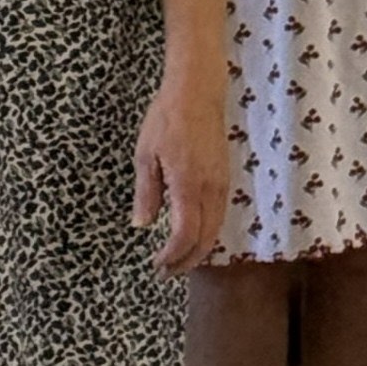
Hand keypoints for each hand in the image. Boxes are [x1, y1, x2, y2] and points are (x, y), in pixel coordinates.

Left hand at [132, 71, 228, 275]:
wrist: (197, 94)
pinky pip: (220, 217)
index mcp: (188, 186)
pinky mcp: (225, 179)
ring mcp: (222, 186)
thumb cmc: (166, 120)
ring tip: (177, 259)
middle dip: (186, 260)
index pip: (185, 235)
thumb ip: (147, 193)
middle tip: (166, 272)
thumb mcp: (146, 155)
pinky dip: (207, 234)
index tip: (158, 266)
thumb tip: (141, 225)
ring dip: (198, 250)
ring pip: (216, 230)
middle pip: (205, 240)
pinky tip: (192, 235)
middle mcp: (210, 191)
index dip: (172, 256)